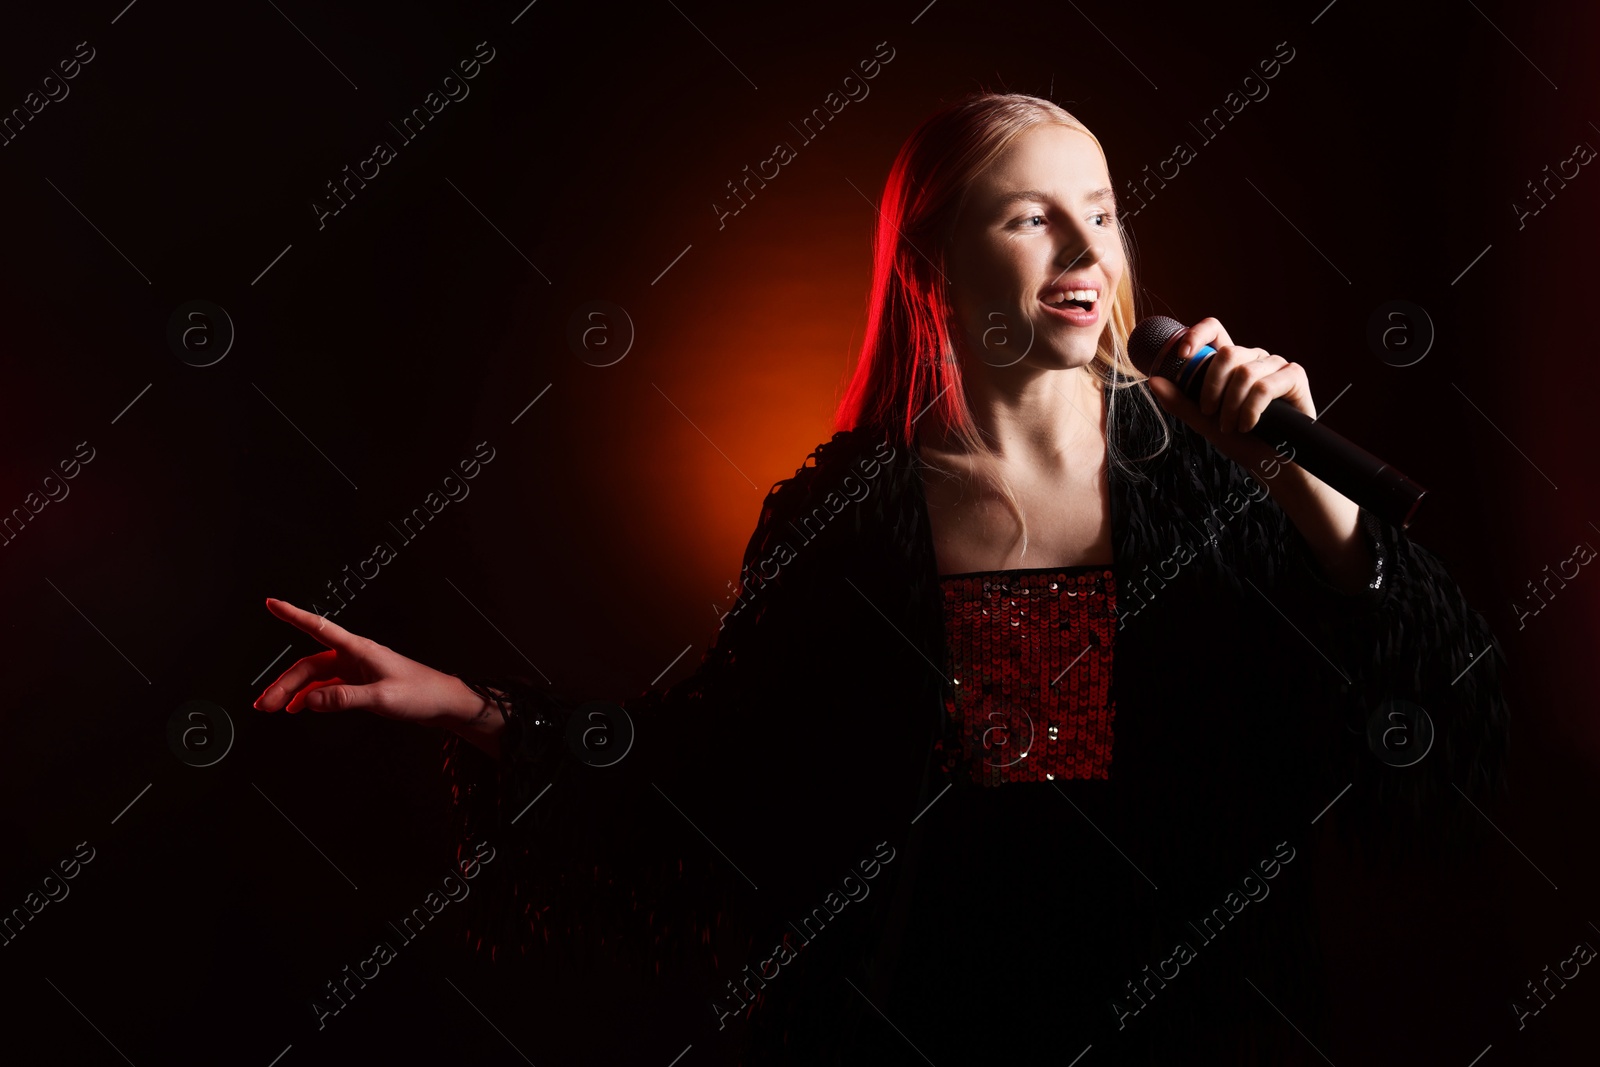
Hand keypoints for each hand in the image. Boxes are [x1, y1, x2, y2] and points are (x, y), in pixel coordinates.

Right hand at [252, 598, 490, 728]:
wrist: (443, 702)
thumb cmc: (421, 693)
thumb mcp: (382, 697)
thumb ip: (345, 698)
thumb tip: (309, 700)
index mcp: (359, 649)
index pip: (318, 627)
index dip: (292, 615)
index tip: (271, 603)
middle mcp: (354, 656)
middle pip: (308, 664)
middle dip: (283, 683)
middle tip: (263, 704)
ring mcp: (356, 669)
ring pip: (314, 677)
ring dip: (292, 692)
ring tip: (273, 707)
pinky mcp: (360, 683)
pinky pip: (326, 687)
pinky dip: (310, 697)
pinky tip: (299, 707)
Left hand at [1144, 316, 1315, 472]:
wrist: (1273, 464)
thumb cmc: (1241, 440)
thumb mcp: (1203, 421)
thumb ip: (1180, 401)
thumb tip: (1153, 380)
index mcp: (1231, 362)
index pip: (1214, 330)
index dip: (1196, 334)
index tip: (1182, 355)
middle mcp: (1253, 358)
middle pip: (1227, 353)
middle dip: (1212, 388)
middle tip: (1210, 414)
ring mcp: (1276, 365)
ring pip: (1245, 372)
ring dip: (1231, 406)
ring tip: (1231, 427)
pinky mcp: (1294, 376)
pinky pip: (1265, 386)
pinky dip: (1251, 410)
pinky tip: (1249, 425)